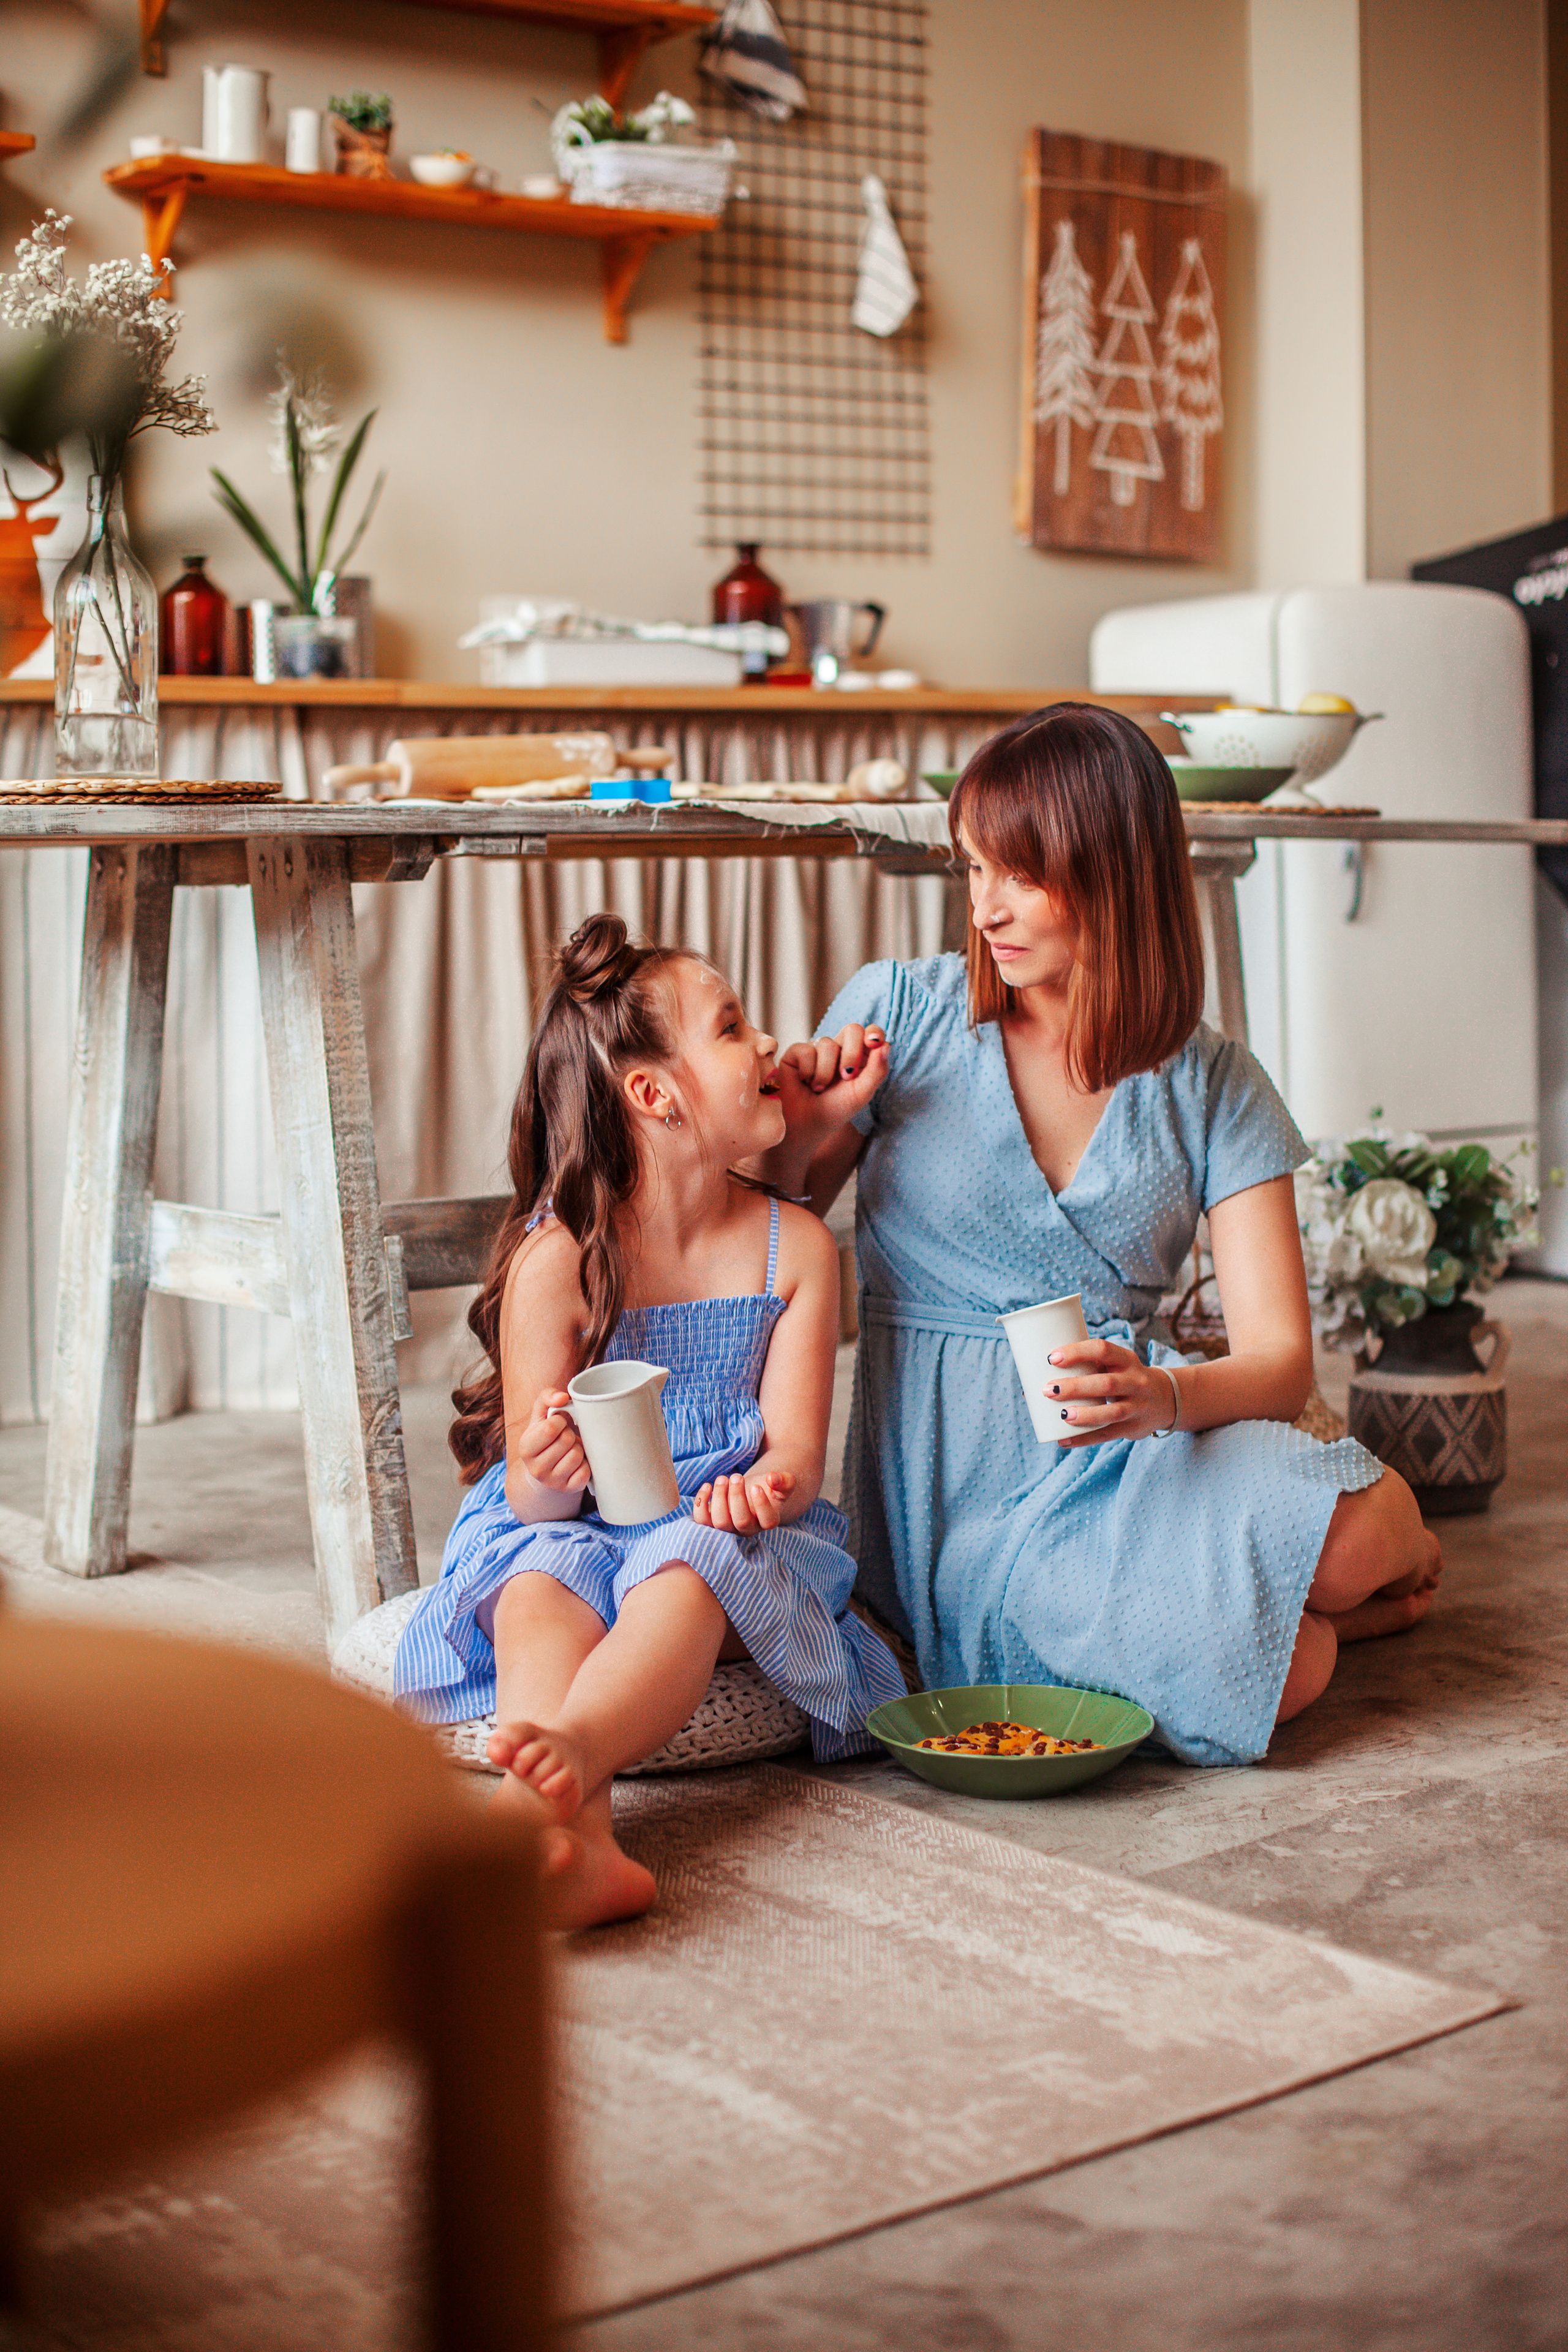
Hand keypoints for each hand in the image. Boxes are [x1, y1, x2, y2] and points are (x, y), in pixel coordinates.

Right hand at [516, 1389, 590, 1492]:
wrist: (545, 1468)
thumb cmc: (545, 1436)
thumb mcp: (541, 1415)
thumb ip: (547, 1397)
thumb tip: (562, 1397)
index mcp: (525, 1447)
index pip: (552, 1427)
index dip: (560, 1421)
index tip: (557, 1425)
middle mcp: (536, 1468)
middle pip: (567, 1440)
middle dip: (569, 1434)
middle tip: (564, 1438)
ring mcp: (552, 1482)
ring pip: (577, 1455)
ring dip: (578, 1448)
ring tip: (569, 1449)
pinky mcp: (569, 1489)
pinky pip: (586, 1471)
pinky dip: (585, 1463)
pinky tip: (575, 1463)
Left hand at [692, 1468, 794, 1532]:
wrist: (750, 1490)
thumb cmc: (767, 1488)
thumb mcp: (781, 1483)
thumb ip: (785, 1481)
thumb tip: (773, 1477)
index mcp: (768, 1520)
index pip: (767, 1521)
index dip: (761, 1504)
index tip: (756, 1486)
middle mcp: (748, 1529)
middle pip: (741, 1521)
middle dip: (737, 1497)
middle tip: (736, 1476)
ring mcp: (728, 1527)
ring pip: (720, 1522)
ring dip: (719, 1497)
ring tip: (723, 1478)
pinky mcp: (711, 1522)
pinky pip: (701, 1519)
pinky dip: (700, 1502)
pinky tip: (707, 1485)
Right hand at [773, 1024, 887, 1143]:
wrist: (805, 1125)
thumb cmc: (835, 1109)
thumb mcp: (861, 1093)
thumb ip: (877, 1070)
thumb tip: (886, 1045)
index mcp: (859, 1056)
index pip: (871, 1034)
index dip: (874, 1033)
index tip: (874, 1043)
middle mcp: (839, 1049)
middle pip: (852, 1029)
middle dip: (852, 1052)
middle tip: (847, 1076)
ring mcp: (818, 1049)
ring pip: (827, 1043)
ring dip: (826, 1072)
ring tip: (818, 1089)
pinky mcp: (796, 1052)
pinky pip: (806, 1050)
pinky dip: (808, 1071)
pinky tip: (804, 1082)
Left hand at [1045, 1340, 1178, 1446]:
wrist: (1165, 1398)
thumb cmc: (1123, 1377)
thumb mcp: (1114, 1365)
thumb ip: (1082, 1369)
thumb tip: (1029, 1384)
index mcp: (1126, 1359)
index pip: (1103, 1350)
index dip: (1077, 1352)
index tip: (1051, 1357)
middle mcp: (1136, 1381)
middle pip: (1106, 1383)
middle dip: (1075, 1386)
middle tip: (1048, 1389)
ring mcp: (1137, 1406)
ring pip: (1112, 1412)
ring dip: (1085, 1415)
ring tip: (1063, 1416)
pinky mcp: (1134, 1428)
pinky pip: (1108, 1435)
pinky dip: (1084, 1439)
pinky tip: (1064, 1441)